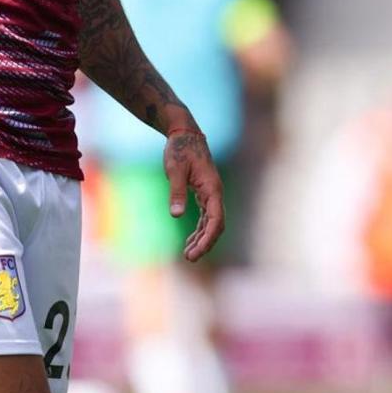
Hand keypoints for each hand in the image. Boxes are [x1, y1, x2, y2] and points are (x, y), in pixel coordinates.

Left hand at [163, 126, 224, 262]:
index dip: (207, 239)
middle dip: (205, 243)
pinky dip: (199, 229)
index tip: (195, 252)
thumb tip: (176, 215)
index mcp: (212, 188)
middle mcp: (215, 193)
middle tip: (190, 258)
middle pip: (216, 225)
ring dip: (202, 239)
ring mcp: (211, 194)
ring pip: (211, 223)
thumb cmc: (180, 149)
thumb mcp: (175, 169)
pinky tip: (190, 240)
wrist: (184, 133)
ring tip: (189, 255)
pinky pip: (206, 216)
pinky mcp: (204, 193)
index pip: (216, 220)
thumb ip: (176, 191)